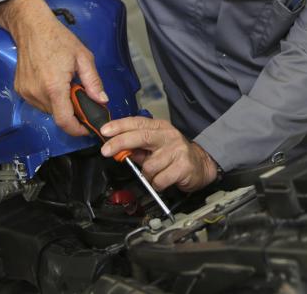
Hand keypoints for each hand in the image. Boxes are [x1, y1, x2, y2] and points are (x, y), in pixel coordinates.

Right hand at [0, 0, 107, 136]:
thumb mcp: (83, 57)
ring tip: (67, 86)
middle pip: (58, 115)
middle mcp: (37, 93)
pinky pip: (38, 102)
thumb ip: (93, 82)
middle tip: (82, 98)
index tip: (87, 128)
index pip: (64, 121)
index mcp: (54, 87)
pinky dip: (49, 98)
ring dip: (60, 104)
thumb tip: (102, 100)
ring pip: (48, 110)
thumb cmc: (58, 38)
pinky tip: (54, 83)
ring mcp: (26, 92)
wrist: (31, 27)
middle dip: (72, 112)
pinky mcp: (20, 90)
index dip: (77, 129)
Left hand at [99, 117, 218, 191]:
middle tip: (106, 151)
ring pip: (148, 166)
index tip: (104, 131)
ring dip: (147, 175)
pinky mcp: (183, 165)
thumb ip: (138, 148)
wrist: (202, 165)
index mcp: (160, 127)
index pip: (137, 122)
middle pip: (142, 136)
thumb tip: (118, 150)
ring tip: (156, 174)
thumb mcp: (156, 147)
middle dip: (121, 142)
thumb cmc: (175, 155)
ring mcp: (177, 150)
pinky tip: (164, 180)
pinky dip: (157, 184)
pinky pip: (159, 180)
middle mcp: (169, 135)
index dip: (119, 125)